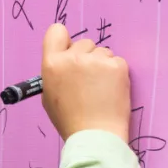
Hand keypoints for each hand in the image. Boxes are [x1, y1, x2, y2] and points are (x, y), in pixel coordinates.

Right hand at [40, 24, 131, 142]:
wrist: (95, 136)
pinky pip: (117, 62)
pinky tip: (112, 91)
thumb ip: (55, 73)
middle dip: (87, 57)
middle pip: (84, 43)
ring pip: (103, 52)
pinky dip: (117, 74)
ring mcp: (96, 61)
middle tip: (89, 81)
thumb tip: (65, 62)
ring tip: (102, 89)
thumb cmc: (70, 120)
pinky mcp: (117, 66)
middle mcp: (73, 58)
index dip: (65, 41)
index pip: (56, 31)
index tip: (71, 53)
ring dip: (103, 66)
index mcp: (52, 64)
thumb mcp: (49, 96)